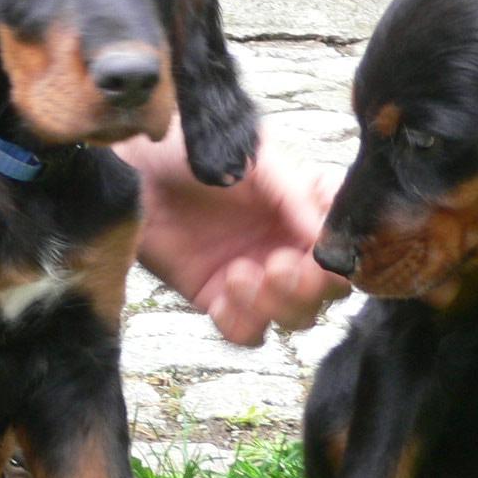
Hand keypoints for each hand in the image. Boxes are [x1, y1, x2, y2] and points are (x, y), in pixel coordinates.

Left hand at [122, 122, 349, 345]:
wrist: (129, 165)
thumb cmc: (188, 145)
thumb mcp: (251, 155)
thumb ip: (293, 194)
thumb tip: (327, 237)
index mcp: (305, 205)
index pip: (348, 242)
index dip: (342, 254)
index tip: (318, 249)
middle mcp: (287, 243)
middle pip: (330, 291)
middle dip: (311, 287)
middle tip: (281, 265)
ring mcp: (255, 274)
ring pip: (296, 318)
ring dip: (280, 305)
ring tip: (242, 272)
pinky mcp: (217, 298)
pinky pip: (247, 332)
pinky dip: (242, 320)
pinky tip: (223, 289)